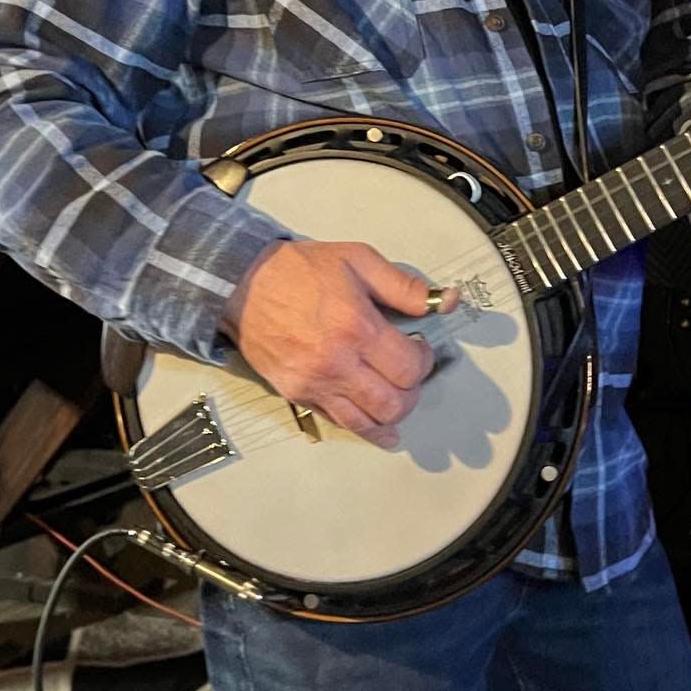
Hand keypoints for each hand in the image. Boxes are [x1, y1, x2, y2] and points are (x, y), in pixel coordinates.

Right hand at [221, 240, 457, 448]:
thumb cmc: (301, 269)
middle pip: (394, 402)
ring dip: (393, 417)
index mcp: (357, 326)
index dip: (424, 361)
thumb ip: (404, 286)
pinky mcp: (298, 395)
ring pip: (368, 422)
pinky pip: (339, 422)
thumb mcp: (358, 261)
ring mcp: (315, 383)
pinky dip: (365, 429)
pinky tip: (380, 430)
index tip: (419, 348)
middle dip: (413, 392)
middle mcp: (337, 362)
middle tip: (409, 373)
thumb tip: (447, 300)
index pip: (409, 367)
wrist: (243, 284)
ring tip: (398, 401)